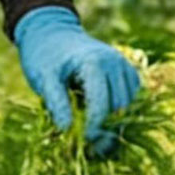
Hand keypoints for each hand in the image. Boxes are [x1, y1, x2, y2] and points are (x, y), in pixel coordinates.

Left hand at [13, 6, 140, 157]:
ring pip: (128, 106)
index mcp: (95, 63)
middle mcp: (115, 63)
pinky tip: (98, 109)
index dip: (93, 127)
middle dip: (103, 125)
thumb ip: (56, 102)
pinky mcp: (127, 72)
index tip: (80, 141)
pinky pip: (131, 99)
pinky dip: (118, 109)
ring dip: (112, 119)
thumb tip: (68, 130)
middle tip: (83, 136)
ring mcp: (124, 66)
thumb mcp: (43, 77)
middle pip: (118, 108)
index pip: (102, 104)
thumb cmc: (45, 56)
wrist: (52, 33)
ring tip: (88, 120)